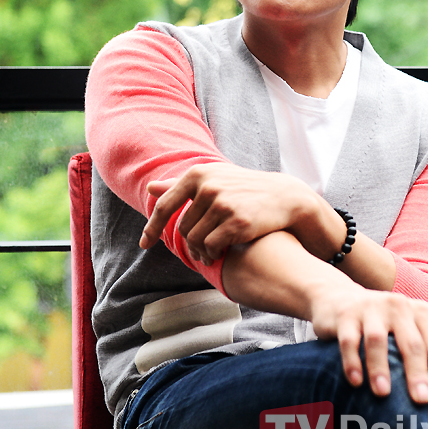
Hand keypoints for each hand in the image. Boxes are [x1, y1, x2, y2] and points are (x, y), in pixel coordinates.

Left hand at [139, 163, 318, 262]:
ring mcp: (223, 203)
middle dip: (189, 243)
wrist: (283, 196)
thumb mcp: (213, 179)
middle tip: (200, 250)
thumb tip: (150, 187)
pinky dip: (211, 254)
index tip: (144, 244)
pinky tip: (218, 254)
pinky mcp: (237, 221)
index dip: (151, 227)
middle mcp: (208, 186)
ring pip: (194, 240)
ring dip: (199, 252)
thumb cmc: (243, 188)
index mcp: (199, 174)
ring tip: (209, 254)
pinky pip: (210, 247)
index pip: (165, 206)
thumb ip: (180, 185)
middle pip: (182, 227)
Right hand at [310, 278, 427, 403]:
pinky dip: (352, 362)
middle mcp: (398, 305)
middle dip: (417, 372)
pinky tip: (356, 382)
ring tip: (383, 393)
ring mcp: (370, 307)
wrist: (340, 297)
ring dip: (380, 367)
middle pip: (411, 342)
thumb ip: (425, 353)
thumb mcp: (407, 331)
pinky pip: (349, 340)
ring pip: (377, 339)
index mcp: (419, 312)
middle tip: (421, 399)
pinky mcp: (346, 314)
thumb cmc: (383, 325)